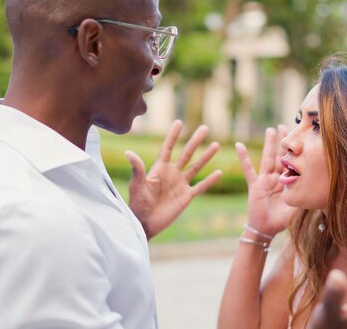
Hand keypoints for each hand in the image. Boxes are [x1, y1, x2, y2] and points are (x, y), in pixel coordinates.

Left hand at [125, 120, 222, 238]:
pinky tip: (219, 172)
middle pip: (186, 153)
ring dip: (206, 156)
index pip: (168, 148)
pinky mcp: (186, 196)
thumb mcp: (137, 184)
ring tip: (216, 145)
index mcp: (159, 168)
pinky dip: (210, 180)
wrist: (145, 223)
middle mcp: (172, 174)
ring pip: (196, 167)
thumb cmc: (138, 204)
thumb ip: (137, 169)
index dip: (173, 135)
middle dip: (195, 141)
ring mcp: (180, 184)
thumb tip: (128, 152)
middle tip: (205, 128)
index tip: (179, 122)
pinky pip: (201, 186)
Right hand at [236, 126, 297, 236]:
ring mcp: (264, 180)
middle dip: (282, 142)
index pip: (292, 163)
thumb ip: (303, 194)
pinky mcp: (254, 185)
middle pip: (279, 155)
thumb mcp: (297, 205)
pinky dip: (243, 157)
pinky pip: (248, 169)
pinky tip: (239, 145)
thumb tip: (318, 185)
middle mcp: (275, 178)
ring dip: (268, 144)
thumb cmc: (281, 220)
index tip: (300, 137)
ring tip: (270, 130)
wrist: (266, 229)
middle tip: (286, 126)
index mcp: (286, 182)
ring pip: (267, 158)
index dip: (295, 151)